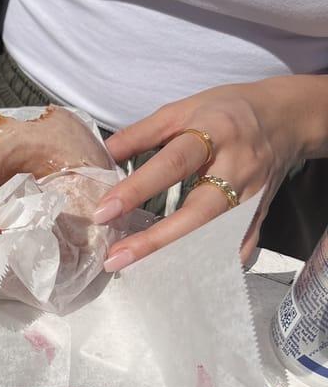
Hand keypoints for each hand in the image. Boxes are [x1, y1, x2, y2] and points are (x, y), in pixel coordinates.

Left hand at [93, 76, 317, 271]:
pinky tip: (181, 276)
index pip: (172, 163)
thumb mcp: (180, 110)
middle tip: (116, 258)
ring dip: (178, 258)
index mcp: (213, 133)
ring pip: (218, 237)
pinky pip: (237, 247)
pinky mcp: (261, 216)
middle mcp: (237, 167)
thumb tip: (100, 155)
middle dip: (156, 240)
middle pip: (199, 212)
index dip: (137, 189)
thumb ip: (140, 134)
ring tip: (138, 271)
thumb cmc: (224, 113)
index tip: (104, 212)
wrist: (286, 118)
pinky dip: (211, 265)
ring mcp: (253, 196)